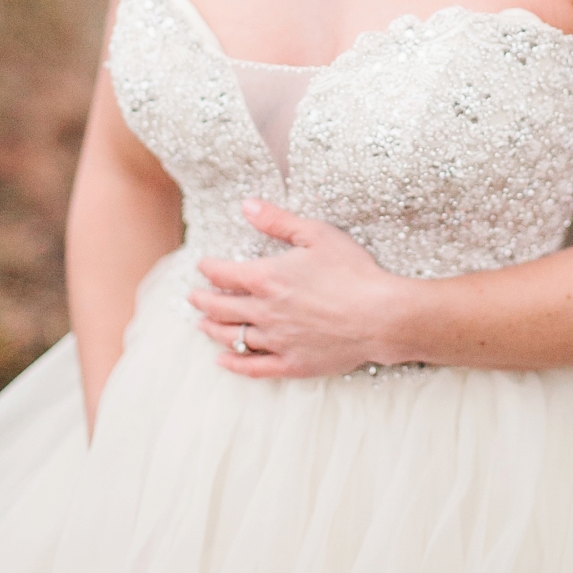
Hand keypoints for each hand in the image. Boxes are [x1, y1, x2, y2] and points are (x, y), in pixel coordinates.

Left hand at [188, 199, 406, 377]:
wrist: (380, 315)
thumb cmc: (352, 271)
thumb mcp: (316, 234)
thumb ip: (278, 220)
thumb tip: (246, 206)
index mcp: (267, 278)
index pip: (224, 273)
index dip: (209, 268)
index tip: (203, 265)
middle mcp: (264, 311)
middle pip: (220, 307)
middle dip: (202, 300)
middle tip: (192, 296)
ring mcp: (276, 340)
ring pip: (232, 337)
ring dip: (211, 329)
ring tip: (201, 325)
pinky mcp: (291, 363)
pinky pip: (253, 367)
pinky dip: (233, 363)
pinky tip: (222, 360)